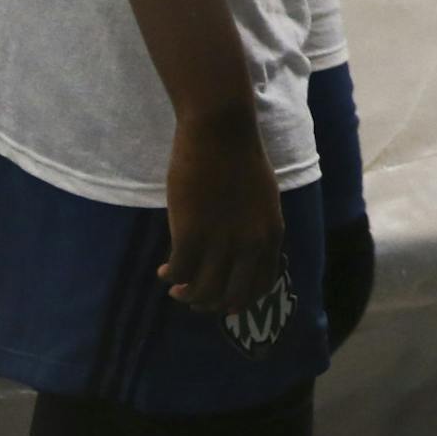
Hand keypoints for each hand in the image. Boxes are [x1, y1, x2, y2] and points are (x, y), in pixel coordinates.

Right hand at [159, 105, 284, 312]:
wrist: (221, 132)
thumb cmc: (240, 159)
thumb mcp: (264, 201)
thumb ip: (256, 229)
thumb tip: (242, 256)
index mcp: (272, 234)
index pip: (262, 286)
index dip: (239, 299)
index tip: (222, 297)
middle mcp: (251, 244)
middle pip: (232, 297)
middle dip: (211, 304)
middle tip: (193, 296)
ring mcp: (222, 241)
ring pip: (203, 291)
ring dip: (187, 294)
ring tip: (176, 285)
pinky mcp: (191, 234)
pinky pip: (180, 273)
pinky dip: (171, 277)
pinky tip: (164, 269)